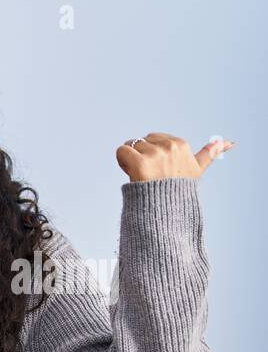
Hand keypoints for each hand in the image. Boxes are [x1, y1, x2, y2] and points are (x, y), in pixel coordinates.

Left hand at [116, 132, 233, 181]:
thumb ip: (209, 154)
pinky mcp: (141, 162)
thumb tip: (229, 142)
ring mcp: (157, 154)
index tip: (160, 169)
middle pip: (142, 141)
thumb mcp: (196, 170)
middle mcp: (171, 147)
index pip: (155, 139)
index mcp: (182, 145)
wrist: (164, 212)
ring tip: (141, 176)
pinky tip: (130, 173)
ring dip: (130, 160)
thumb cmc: (178, 192)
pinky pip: (122, 150)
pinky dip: (121, 161)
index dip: (153, 154)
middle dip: (141, 155)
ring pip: (131, 145)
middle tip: (149, 174)